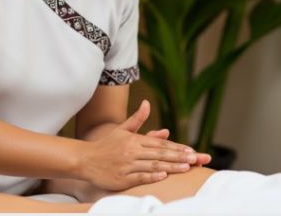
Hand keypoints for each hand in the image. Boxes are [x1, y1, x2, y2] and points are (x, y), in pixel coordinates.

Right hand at [78, 100, 202, 190]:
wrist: (85, 159)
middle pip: (159, 154)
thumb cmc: (107, 145)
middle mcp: (132, 152)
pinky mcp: (121, 178)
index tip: (191, 151)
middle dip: (179, 157)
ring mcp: (127, 165)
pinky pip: (139, 177)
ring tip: (186, 167)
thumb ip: (137, 118)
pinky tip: (163, 176)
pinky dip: (152, 177)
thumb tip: (147, 103)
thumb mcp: (122, 130)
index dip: (176, 147)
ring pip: (153, 166)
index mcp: (134, 140)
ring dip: (171, 166)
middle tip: (195, 159)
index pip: (160, 144)